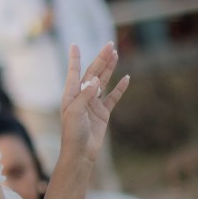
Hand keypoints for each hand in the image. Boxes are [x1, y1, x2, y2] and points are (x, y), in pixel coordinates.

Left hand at [59, 43, 128, 164]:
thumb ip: (85, 95)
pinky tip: (126, 78)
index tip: (74, 45)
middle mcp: (82, 96)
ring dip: (109, 68)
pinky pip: (113, 97)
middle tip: (109, 45)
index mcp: (71, 95)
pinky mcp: (103, 113)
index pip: (74, 72)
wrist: (80, 153)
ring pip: (103, 82)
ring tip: (115, 54)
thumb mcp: (75, 113)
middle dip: (101, 59)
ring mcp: (93, 104)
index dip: (74, 59)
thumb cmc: (72, 134)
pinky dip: (120, 88)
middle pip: (93, 73)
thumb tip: (94, 80)